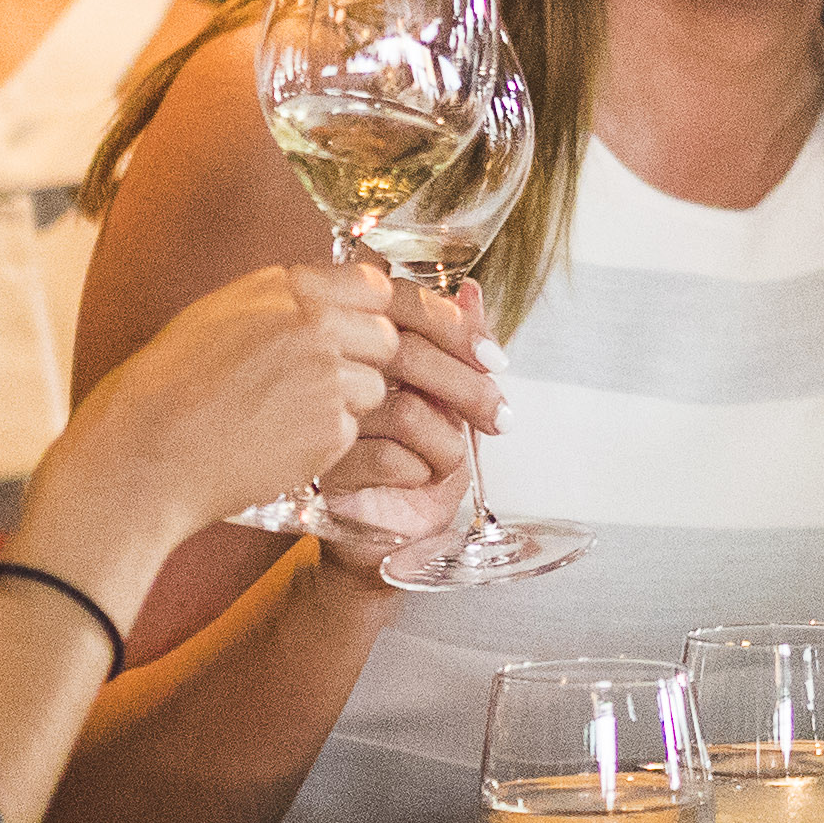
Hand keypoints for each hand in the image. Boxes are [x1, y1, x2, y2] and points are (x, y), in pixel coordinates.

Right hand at [42, 261, 496, 554]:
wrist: (139, 454)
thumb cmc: (167, 390)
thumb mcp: (225, 318)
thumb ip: (290, 302)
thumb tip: (359, 291)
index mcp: (285, 285)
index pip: (382, 288)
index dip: (433, 314)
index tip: (470, 335)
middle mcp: (311, 320)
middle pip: (401, 338)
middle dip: (453, 367)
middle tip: (500, 394)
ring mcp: (323, 373)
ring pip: (381, 390)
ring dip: (388, 412)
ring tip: (393, 431)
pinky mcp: (327, 429)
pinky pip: (359, 435)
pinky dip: (354, 446)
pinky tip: (326, 455)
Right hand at [304, 278, 509, 549]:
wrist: (381, 530)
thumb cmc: (410, 457)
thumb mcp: (443, 395)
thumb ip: (455, 340)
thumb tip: (471, 291)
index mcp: (357, 341)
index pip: (401, 306)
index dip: (456, 328)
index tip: (494, 360)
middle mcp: (333, 372)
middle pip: (408, 354)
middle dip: (471, 390)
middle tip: (499, 418)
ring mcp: (324, 420)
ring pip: (406, 410)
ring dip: (446, 442)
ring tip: (445, 461)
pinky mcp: (326, 467)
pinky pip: (389, 457)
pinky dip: (420, 471)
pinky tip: (415, 480)